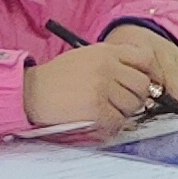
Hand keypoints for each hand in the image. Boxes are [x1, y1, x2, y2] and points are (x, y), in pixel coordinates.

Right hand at [24, 35, 177, 134]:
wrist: (30, 92)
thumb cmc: (57, 78)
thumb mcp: (86, 57)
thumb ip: (112, 62)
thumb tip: (142, 77)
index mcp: (106, 51)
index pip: (145, 59)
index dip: (147, 74)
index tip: (141, 85)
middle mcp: (107, 67)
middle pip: (142, 85)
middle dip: (135, 98)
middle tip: (120, 104)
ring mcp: (102, 88)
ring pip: (133, 106)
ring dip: (122, 113)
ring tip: (105, 112)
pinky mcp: (96, 109)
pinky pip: (117, 122)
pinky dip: (110, 127)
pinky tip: (98, 124)